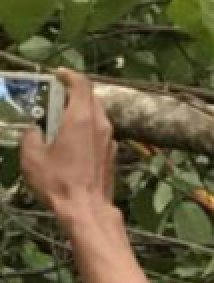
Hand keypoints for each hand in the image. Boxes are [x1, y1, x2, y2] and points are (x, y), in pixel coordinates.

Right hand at [21, 73, 116, 227]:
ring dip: (80, 112)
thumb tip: (34, 130)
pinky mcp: (112, 153)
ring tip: (61, 121)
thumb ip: (31, 137)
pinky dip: (87, 129)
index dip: (70, 75)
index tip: (58, 74)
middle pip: (91, 98)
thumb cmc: (58, 181)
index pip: (81, 84)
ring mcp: (110, 139)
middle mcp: (100, 123)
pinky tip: (73, 142)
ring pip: (97, 115)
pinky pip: (100, 132)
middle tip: (54, 99)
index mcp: (81, 118)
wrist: (87, 208)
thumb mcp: (32, 157)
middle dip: (73, 94)